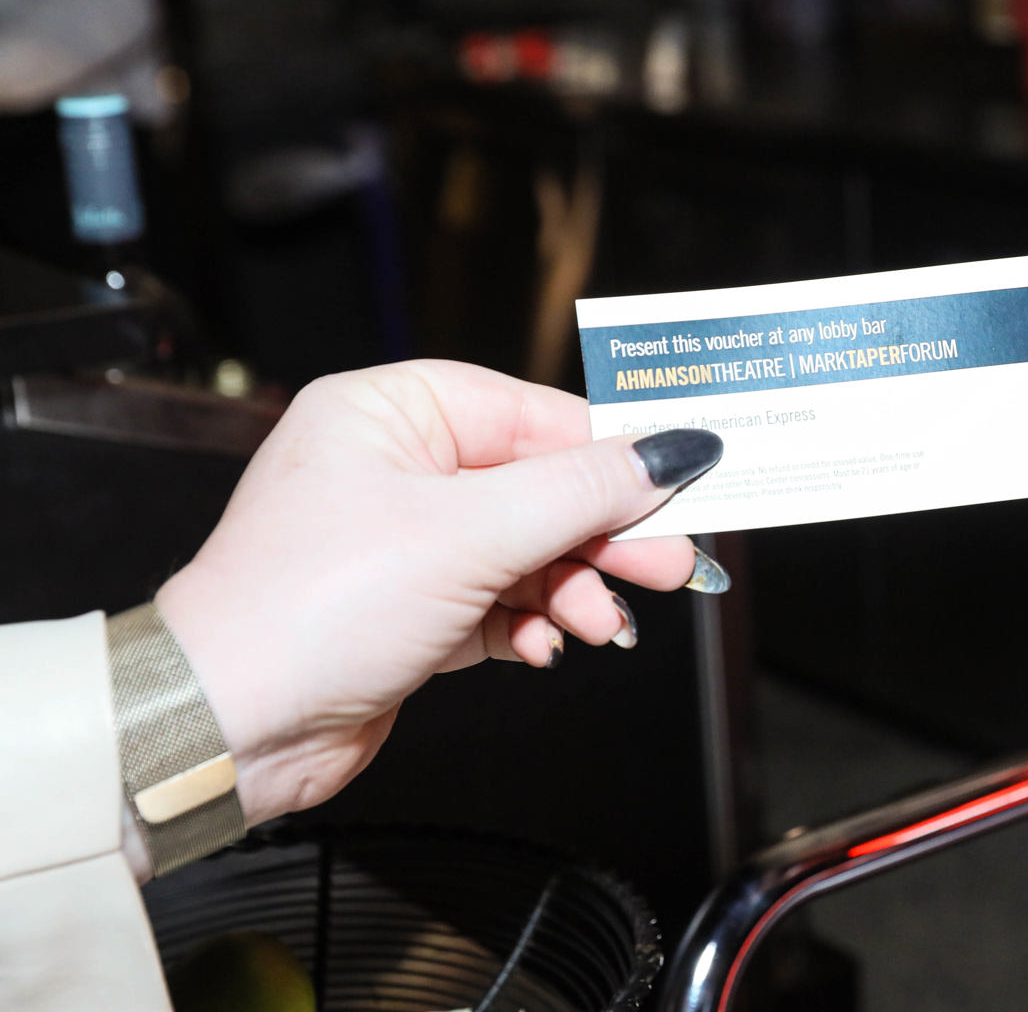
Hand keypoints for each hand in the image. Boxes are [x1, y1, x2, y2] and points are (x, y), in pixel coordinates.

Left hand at [145, 361, 723, 863]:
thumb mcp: (470, 535)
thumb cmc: (309, 609)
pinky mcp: (416, 608)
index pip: (533, 413)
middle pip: (542, 485)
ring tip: (603, 624)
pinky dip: (538, 622)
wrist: (231, 727)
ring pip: (532, 549)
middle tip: (670, 563)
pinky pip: (506, 599)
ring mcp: (407, 541)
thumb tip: (671, 450)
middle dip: (606, 533)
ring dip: (577, 588)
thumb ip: (583, 492)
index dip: (613, 451)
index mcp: (391, 412)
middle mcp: (397, 468)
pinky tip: (550, 644)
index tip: (683, 477)